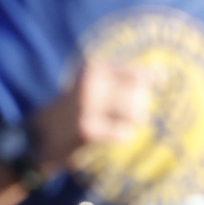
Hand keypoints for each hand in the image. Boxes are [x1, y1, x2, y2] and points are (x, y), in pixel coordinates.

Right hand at [31, 57, 151, 173]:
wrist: (40, 136)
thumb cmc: (77, 110)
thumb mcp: (97, 86)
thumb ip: (127, 79)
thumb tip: (163, 74)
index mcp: (94, 68)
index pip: (138, 73)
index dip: (150, 82)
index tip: (154, 87)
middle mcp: (91, 82)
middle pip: (141, 93)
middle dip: (141, 107)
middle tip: (126, 114)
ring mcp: (88, 105)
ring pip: (136, 112)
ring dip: (133, 122)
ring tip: (120, 124)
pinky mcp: (87, 129)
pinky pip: (124, 133)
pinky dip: (122, 135)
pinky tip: (110, 135)